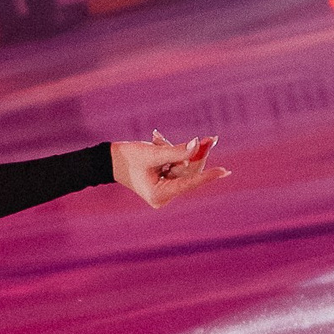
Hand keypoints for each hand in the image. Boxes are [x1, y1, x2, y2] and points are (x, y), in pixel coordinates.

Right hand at [110, 130, 230, 208]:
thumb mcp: (153, 152)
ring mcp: (164, 190)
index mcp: (160, 195)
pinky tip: (157, 140)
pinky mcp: (164, 183)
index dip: (207, 175)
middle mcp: (164, 196)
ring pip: (183, 168)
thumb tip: (197, 144)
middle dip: (196, 154)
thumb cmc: (127, 157)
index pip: (189, 183)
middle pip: (189, 174)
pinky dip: (172, 153)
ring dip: (181, 151)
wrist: (109, 160)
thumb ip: (176, 150)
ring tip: (160, 136)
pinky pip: (176, 166)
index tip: (224, 171)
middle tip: (211, 138)